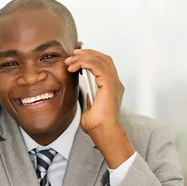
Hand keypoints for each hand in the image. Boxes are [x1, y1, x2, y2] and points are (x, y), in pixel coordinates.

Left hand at [65, 49, 134, 168]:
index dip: (91, 58)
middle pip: (103, 59)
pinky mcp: (108, 84)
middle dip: (87, 54)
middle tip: (73, 54)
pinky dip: (84, 63)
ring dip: (83, 57)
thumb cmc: (98, 125)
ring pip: (100, 60)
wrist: (103, 131)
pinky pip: (96, 66)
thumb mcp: (90, 108)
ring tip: (70, 60)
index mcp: (113, 87)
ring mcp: (114, 83)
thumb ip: (90, 98)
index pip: (104, 65)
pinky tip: (74, 66)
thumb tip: (84, 93)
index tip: (77, 58)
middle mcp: (116, 83)